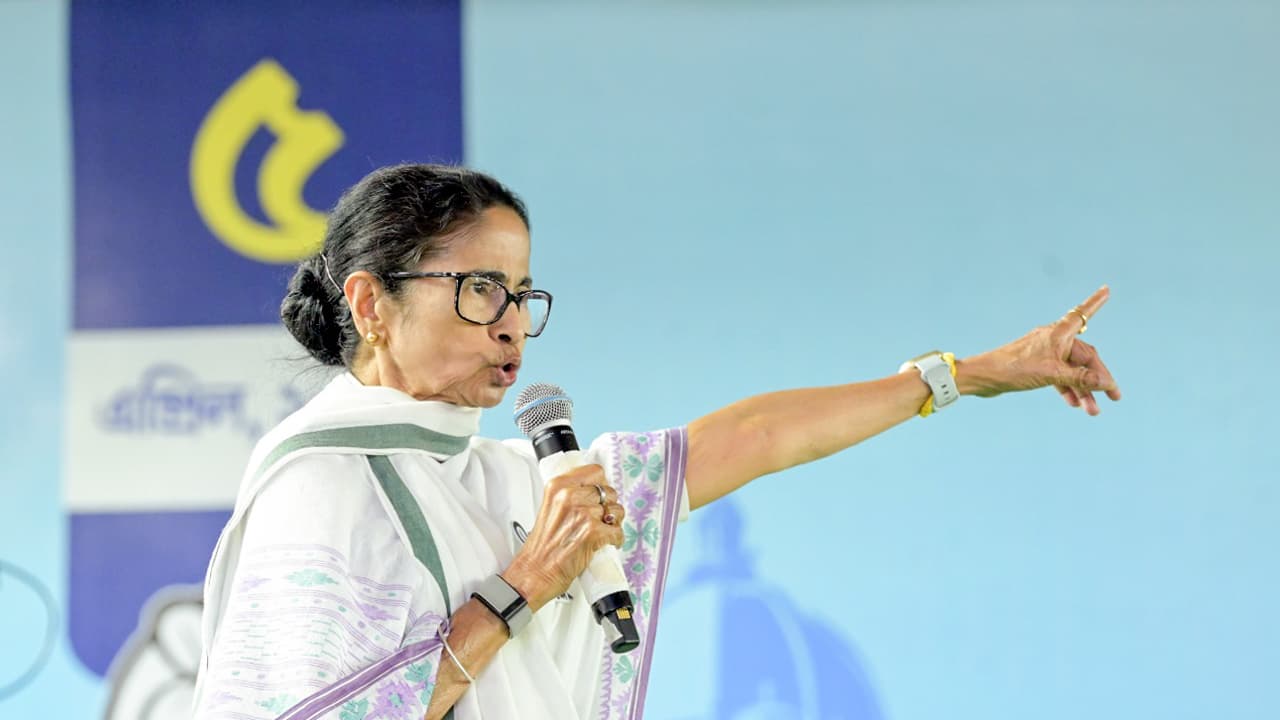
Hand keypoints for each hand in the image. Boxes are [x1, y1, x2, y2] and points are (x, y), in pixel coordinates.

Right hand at [501, 464, 625, 610]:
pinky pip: (618, 532)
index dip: (601, 485)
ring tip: (602, 532)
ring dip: (613, 523)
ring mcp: (583, 513)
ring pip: (616, 511)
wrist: (534, 573)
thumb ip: (569, 496)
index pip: (595, 471)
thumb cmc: (541, 547)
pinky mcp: (593, 532)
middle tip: (600, 519)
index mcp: (558, 486)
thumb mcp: (550, 508)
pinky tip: (606, 544)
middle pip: (608, 492)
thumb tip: (594, 492)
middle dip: (608, 506)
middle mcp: (570, 496)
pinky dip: (616, 540)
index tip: (600, 495)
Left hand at [959, 286, 1121, 414]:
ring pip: (1072, 370)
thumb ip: (1081, 378)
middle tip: (1115, 397)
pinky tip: (1074, 403)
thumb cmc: (1015, 369)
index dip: (1096, 302)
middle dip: (1099, 377)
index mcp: (1058, 333)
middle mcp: (1053, 340)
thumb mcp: (1052, 374)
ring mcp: (1044, 353)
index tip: (1107, 289)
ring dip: (1084, 390)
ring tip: (1092, 411)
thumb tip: (1107, 383)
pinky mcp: (1035, 366)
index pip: (1083, 314)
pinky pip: (1059, 376)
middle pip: (1084, 356)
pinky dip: (1067, 389)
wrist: (984, 377)